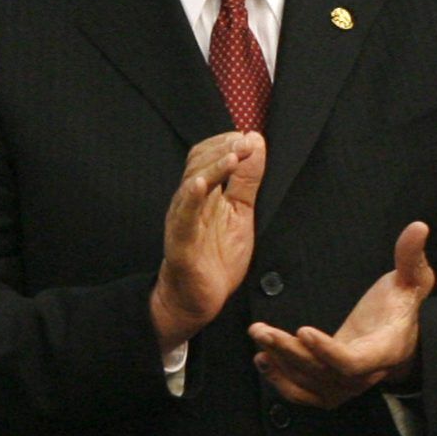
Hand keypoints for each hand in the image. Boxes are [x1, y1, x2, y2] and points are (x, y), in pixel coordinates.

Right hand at [151, 131, 265, 348]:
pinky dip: (190, 199)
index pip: (207, 155)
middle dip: (223, 150)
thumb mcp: (241, 212)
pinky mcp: (180, 244)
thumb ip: (247, 180)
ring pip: (191, 185)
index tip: (249, 137)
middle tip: (245, 142)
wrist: (197, 299)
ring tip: (232, 156)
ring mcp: (182, 221)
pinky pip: (182, 218)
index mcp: (203, 193)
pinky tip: (198, 184)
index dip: (226, 142)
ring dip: (212, 167)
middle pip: (198, 163)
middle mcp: (188, 202)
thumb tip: (256, 142)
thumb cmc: (217, 255)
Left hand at [249, 221, 434, 409]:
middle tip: (262, 330)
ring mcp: (346, 386)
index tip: (302, 330)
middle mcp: (365, 375)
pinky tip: (263, 358)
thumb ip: (411, 256)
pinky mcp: (331, 389)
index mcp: (384, 350)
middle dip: (288, 352)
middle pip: (321, 373)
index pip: (351, 362)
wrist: (401, 337)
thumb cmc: (402, 306)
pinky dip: (280, 380)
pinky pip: (302, 394)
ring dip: (279, 362)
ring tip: (259, 336)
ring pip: (307, 383)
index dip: (326, 351)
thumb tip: (419, 227)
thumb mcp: (413, 280)